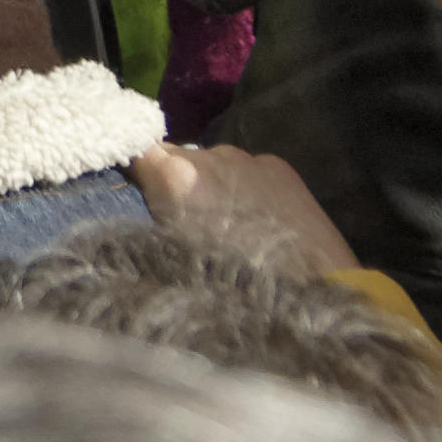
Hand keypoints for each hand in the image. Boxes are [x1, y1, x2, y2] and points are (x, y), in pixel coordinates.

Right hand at [132, 140, 357, 274]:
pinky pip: (250, 170)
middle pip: (178, 157)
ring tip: (230, 224)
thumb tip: (148, 200)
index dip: (135, 166)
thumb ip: (156, 215)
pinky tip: (261, 220)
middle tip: (188, 219)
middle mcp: (210, 155)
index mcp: (175, 175)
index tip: (136, 184)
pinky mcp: (280, 166)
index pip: (138, 148)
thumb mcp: (173, 252)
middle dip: (177, 181)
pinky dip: (246, 188)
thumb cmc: (226, 283)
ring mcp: (249, 158)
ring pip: (216, 164)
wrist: (306, 292)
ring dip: (214, 185)